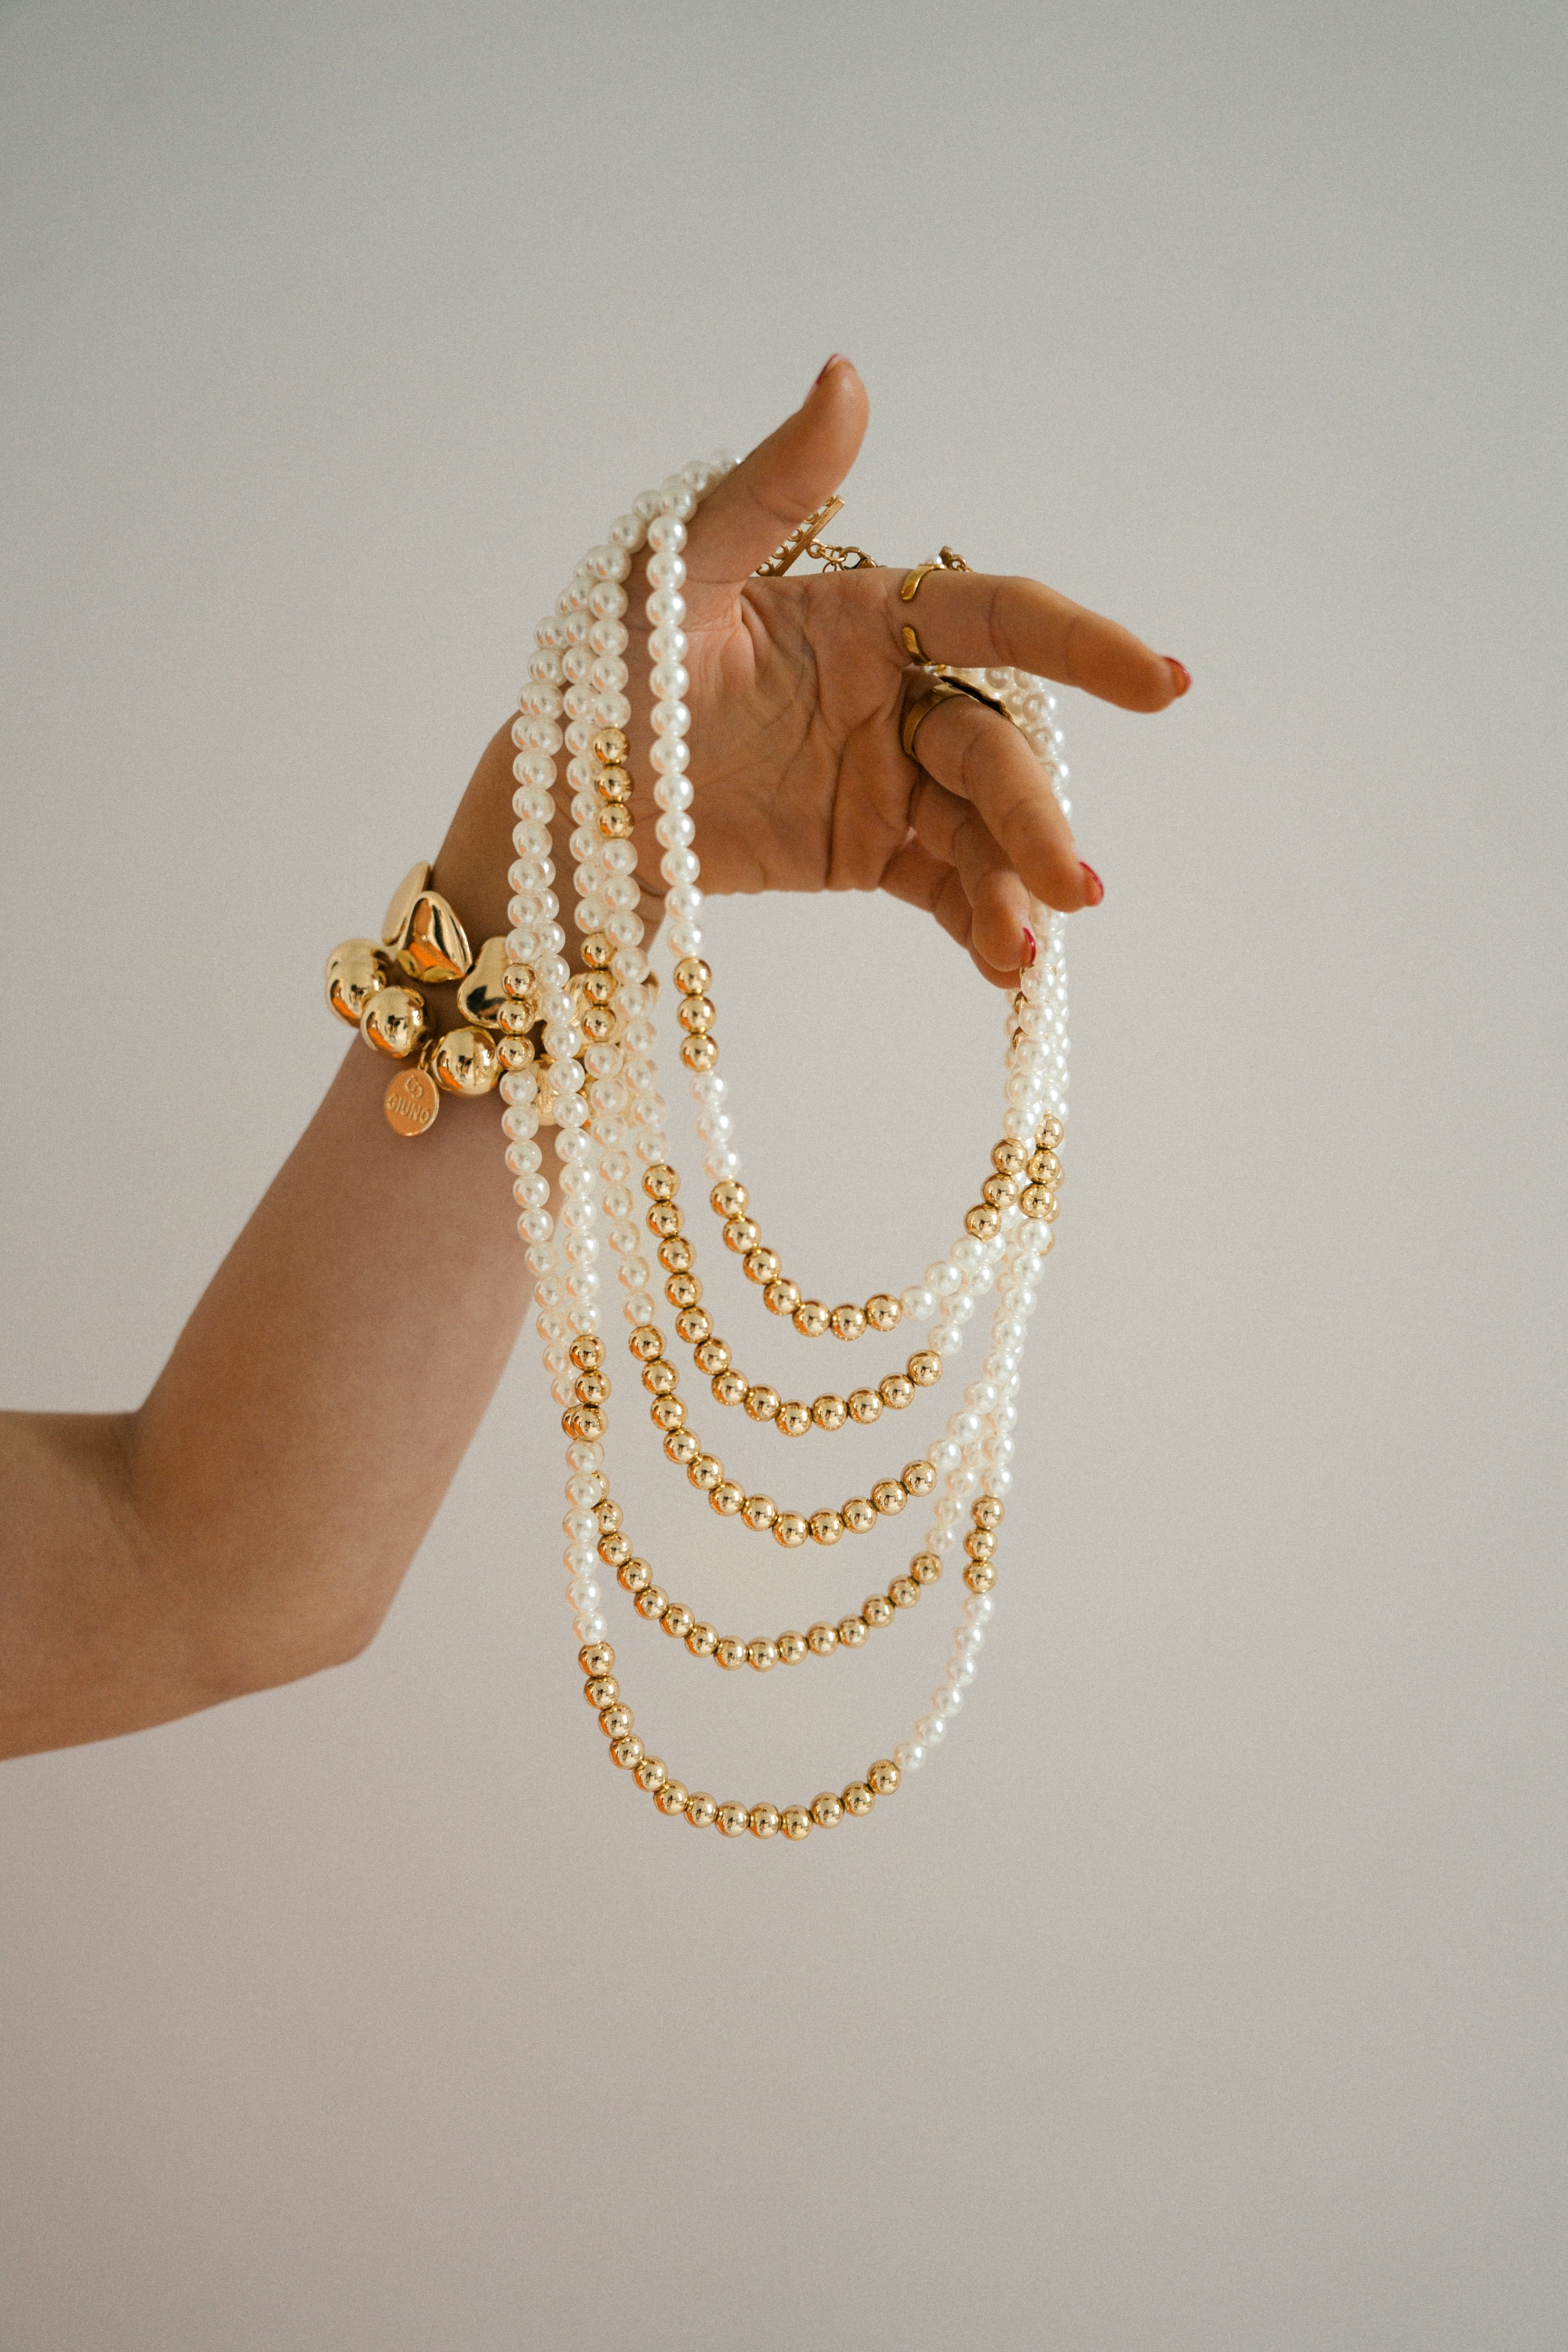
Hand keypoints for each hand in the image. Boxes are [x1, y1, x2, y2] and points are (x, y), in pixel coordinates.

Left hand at [619, 357, 1187, 985]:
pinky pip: (941, 886)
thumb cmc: (608, 668)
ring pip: (978, 828)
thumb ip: (773, 487)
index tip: (1159, 686)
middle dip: (1036, 814)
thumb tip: (847, 376)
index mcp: (867, 613)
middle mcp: (894, 694)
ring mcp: (885, 779)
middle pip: (993, 749)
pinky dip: (978, 923)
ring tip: (1022, 951)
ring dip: (1014, 885)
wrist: (561, 802)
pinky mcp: (864, 852)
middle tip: (1073, 885)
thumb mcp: (677, 570)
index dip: (1082, 645)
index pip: (997, 619)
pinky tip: (1003, 967)